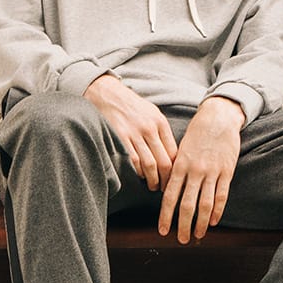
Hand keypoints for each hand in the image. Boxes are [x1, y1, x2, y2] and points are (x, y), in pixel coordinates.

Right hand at [84, 74, 177, 190]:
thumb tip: (171, 155)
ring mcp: (134, 133)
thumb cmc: (131, 106)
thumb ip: (161, 132)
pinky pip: (133, 161)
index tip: (174, 179)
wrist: (107, 94)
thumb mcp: (152, 113)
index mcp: (160, 122)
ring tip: (153, 186)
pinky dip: (138, 172)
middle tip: (165, 188)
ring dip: (153, 180)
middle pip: (164, 162)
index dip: (175, 170)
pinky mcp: (119, 138)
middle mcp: (149, 128)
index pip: (174, 153)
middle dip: (166, 180)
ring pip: (149, 165)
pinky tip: (139, 176)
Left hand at [158, 97, 244, 243]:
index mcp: (180, 166)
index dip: (165, 216)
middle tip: (181, 240)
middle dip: (183, 225)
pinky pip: (221, 195)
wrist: (217, 118)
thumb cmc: (196, 134)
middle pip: (187, 205)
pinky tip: (213, 221)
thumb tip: (168, 190)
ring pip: (205, 204)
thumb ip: (176, 170)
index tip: (163, 230)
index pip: (170, 197)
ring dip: (200, 223)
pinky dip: (217, 211)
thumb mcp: (181, 150)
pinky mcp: (227, 171)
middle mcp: (194, 171)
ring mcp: (212, 172)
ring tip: (197, 235)